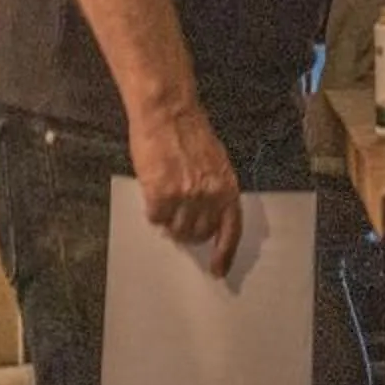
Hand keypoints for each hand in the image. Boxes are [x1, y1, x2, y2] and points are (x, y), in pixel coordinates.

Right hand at [132, 102, 241, 276]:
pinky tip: (153, 197)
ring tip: (166, 208)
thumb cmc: (192, 135)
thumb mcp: (216, 164)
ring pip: (176, 230)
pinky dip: (153, 213)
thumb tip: (208, 218)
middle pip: (199, 234)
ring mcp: (185, 196)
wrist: (169, 114)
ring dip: (170, 225)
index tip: (218, 270)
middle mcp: (210, 196)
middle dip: (189, 234)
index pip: (231, 231)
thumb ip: (215, 191)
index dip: (224, 254)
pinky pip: (155, 218)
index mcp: (228, 188)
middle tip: (179, 223)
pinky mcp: (160, 193)